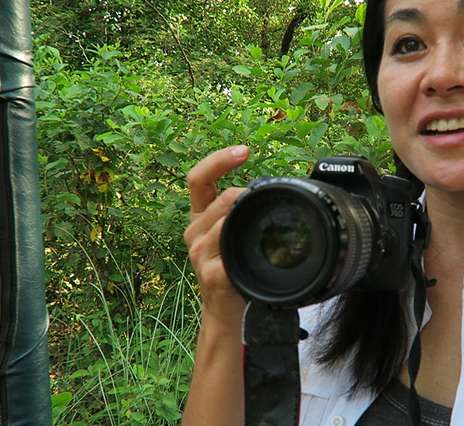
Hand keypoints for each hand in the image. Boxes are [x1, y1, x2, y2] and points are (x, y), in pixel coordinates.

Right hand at [184, 145, 249, 329]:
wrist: (226, 312)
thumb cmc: (234, 270)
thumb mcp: (233, 235)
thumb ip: (241, 212)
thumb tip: (269, 187)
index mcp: (200, 217)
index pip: (198, 179)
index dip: (218, 160)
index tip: (244, 150)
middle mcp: (194, 232)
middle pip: (219, 198)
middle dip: (245, 194)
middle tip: (267, 200)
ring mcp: (200, 254)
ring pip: (225, 220)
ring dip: (247, 217)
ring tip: (265, 227)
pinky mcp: (211, 274)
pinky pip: (229, 251)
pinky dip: (244, 246)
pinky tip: (255, 251)